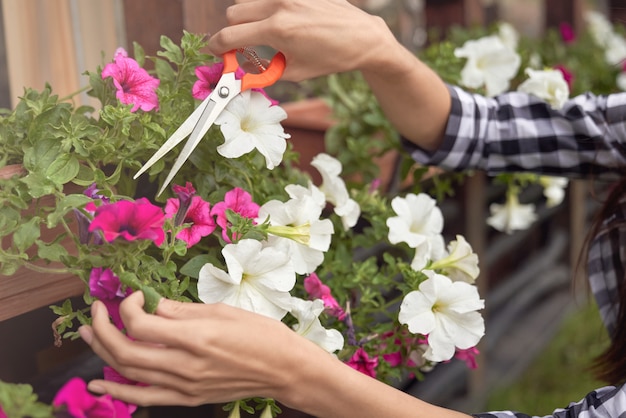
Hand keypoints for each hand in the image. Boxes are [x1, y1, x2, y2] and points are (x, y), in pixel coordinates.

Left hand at [79, 292, 320, 406]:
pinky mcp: (188, 397)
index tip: (136, 295)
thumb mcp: (223, 311)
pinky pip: (145, 397)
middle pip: (125, 350)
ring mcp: (185, 385)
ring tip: (87, 335)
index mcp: (196, 336)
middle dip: (102, 327)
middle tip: (96, 310)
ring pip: (128, 373)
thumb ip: (183, 310)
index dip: (129, 306)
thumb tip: (153, 306)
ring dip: (102, 352)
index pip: (141, 323)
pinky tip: (97, 385)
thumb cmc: (261, 334)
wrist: (284, 369)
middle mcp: (185, 364)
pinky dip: (118, 391)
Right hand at [208, 0, 402, 80]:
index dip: (216, 46)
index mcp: (278, 29)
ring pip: (251, 1)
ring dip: (250, 18)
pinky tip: (287, 22)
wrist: (362, 38)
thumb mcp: (296, 72)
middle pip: (234, 12)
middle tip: (242, 46)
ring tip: (268, 34)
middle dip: (233, 31)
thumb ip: (264, 72)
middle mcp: (280, 5)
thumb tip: (241, 73)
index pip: (231, 35)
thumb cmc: (332, 58)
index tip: (214, 52)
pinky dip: (269, 10)